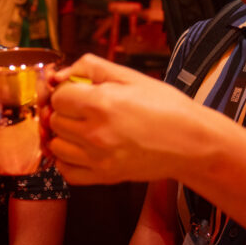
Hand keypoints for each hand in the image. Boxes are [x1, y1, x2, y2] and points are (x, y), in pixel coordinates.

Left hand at [49, 54, 200, 184]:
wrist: (191, 141)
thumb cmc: (165, 106)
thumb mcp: (130, 76)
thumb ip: (90, 67)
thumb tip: (59, 74)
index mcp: (100, 103)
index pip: (58, 97)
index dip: (66, 92)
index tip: (78, 93)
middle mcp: (95, 132)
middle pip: (54, 121)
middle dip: (64, 112)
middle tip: (83, 110)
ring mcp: (98, 158)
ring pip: (56, 146)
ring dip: (64, 136)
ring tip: (82, 129)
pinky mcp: (104, 177)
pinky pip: (67, 172)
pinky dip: (68, 162)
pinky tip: (82, 150)